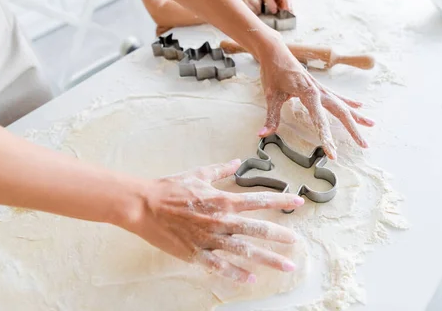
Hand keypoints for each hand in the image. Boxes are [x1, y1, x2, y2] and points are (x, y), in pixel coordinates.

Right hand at [119, 159, 303, 282]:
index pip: (258, 200)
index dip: (280, 200)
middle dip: (281, 236)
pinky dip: (235, 273)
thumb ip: (221, 170)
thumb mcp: (198, 174)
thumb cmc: (170, 188)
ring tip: (286, 266)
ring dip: (267, 259)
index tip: (298, 202)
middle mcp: (221, 220)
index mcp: (222, 200)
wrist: (144, 205)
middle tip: (298, 243)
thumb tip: (236, 162)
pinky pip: (220, 266)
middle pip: (258, 229)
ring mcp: (209, 238)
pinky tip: (250, 279)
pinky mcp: (196, 253)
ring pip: (244, 251)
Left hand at [257, 40, 373, 157]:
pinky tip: (360, 106)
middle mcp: (319, 91)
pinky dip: (350, 102)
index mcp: (308, 93)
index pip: (320, 120)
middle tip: (363, 145)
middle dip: (353, 130)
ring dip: (357, 116)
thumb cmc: (273, 71)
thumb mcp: (270, 94)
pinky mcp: (319, 86)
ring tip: (371, 125)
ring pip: (343, 104)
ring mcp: (321, 88)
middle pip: (340, 112)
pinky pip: (338, 96)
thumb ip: (271, 116)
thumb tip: (263, 134)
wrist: (275, 51)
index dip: (326, 138)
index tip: (332, 153)